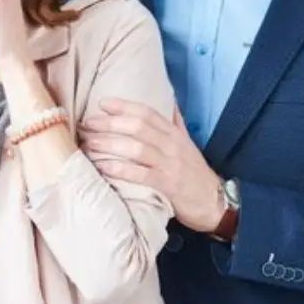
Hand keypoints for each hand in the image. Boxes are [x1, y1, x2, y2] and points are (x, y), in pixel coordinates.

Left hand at [79, 100, 224, 231]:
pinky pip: (141, 175)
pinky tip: (103, 167)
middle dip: (110, 123)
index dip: (124, 105)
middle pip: (138, 127)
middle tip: (88, 124)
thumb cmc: (195, 173)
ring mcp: (170, 165)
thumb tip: (168, 100)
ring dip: (110, 144)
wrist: (216, 202)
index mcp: (174, 134)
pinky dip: (120, 170)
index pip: (147, 113)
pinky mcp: (169, 185)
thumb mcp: (187, 144)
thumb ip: (175, 123)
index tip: (102, 103)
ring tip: (89, 144)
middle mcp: (172, 145)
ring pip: (137, 148)